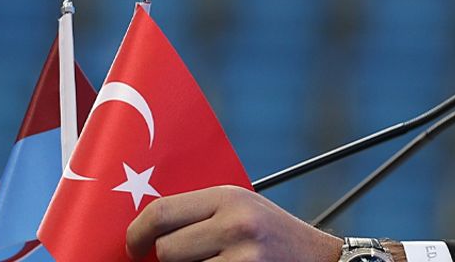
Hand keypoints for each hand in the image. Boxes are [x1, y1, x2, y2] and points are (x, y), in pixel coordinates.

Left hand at [126, 185, 342, 261]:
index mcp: (229, 197)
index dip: (136, 234)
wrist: (321, 260)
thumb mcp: (242, 209)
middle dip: (168, 261)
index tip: (133, 248)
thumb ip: (201, 215)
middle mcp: (236, 224)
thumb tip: (146, 234)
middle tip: (185, 260)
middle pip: (166, 250)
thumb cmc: (273, 236)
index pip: (160, 213)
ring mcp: (243, 258)